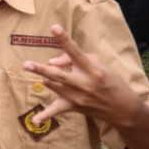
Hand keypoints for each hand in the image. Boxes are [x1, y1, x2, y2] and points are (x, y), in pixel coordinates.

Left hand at [22, 24, 141, 127]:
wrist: (123, 108)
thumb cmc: (110, 80)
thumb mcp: (99, 63)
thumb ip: (75, 57)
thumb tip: (52, 61)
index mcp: (92, 70)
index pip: (76, 52)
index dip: (65, 40)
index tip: (54, 27)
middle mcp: (84, 84)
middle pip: (58, 75)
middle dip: (41, 69)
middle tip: (26, 64)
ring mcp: (77, 97)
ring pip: (52, 84)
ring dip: (48, 77)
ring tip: (50, 75)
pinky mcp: (73, 107)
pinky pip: (56, 111)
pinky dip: (45, 116)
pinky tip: (35, 121)